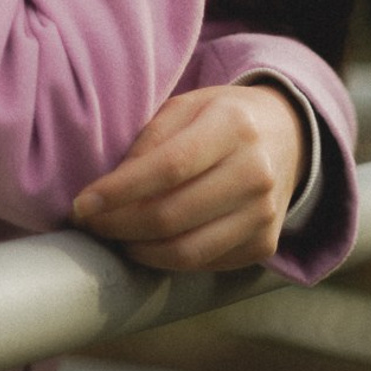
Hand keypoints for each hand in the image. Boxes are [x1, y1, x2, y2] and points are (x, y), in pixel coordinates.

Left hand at [70, 84, 307, 272]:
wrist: (287, 135)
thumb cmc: (222, 117)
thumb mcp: (187, 106)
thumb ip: (150, 140)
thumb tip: (108, 188)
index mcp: (233, 125)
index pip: (168, 167)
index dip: (120, 191)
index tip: (83, 204)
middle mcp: (255, 172)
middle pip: (173, 215)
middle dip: (119, 225)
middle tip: (90, 223)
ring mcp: (264, 213)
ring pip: (187, 252)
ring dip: (138, 250)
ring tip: (114, 236)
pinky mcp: (265, 244)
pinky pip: (205, 264)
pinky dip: (167, 260)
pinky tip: (147, 244)